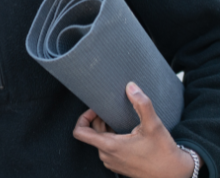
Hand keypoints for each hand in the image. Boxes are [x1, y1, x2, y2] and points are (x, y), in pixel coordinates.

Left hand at [73, 82, 197, 177]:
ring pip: (100, 141)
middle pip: (92, 134)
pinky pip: (108, 150)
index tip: (95, 109)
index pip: (80, 132)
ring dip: (106, 129)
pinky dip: (112, 139)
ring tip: (119, 120)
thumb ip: (142, 104)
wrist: (176, 175)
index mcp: (110, 146)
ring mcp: (112, 162)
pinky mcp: (119, 166)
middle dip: (99, 120)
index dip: (83, 117)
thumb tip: (131, 87)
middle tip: (112, 110)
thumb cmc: (165, 153)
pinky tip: (126, 134)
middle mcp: (107, 156)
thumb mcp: (154, 125)